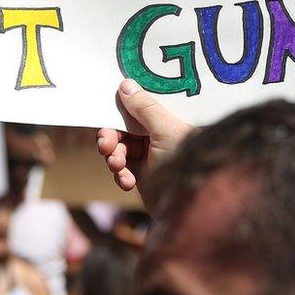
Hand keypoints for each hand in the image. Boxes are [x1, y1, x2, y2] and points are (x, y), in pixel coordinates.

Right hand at [96, 79, 194, 193]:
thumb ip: (145, 108)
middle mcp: (161, 135)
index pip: (142, 106)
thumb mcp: (166, 132)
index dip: (124, 106)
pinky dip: (121, 175)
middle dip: (112, 137)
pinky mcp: (144, 176)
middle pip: (126, 128)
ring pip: (120, 148)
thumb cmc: (185, 164)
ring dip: (114, 157)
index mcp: (171, 120)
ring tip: (116, 166)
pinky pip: (123, 169)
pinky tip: (127, 182)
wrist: (189, 209)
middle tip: (105, 145)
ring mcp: (151, 156)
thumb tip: (126, 84)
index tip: (107, 106)